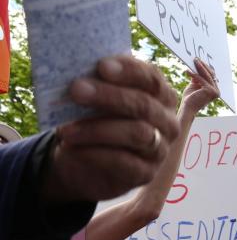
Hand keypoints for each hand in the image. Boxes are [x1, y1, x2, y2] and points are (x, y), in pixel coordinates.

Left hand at [44, 56, 179, 202]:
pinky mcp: (147, 173)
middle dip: (110, 96)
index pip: (152, 79)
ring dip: (98, 129)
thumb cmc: (98, 120)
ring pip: (138, 133)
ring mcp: (160, 149)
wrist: (90, 162)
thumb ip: (99, 83)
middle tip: (76, 90)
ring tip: (65, 129)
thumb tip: (81, 69)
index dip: (129, 71)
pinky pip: (126, 162)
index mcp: (161, 96)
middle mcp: (167, 122)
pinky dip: (96, 153)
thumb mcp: (100, 99)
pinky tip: (74, 148)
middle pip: (145, 105)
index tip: (101, 66)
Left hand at [179, 58, 220, 117]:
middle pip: (211, 74)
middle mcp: (217, 91)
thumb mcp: (194, 85)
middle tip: (196, 59)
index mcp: (215, 90)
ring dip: (199, 67)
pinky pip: (201, 79)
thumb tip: (196, 66)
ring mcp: (214, 91)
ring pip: (207, 75)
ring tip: (193, 61)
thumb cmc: (190, 98)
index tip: (198, 61)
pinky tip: (187, 71)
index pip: (211, 76)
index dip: (205, 68)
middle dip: (203, 66)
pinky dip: (194, 74)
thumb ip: (197, 78)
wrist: (188, 108)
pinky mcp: (210, 91)